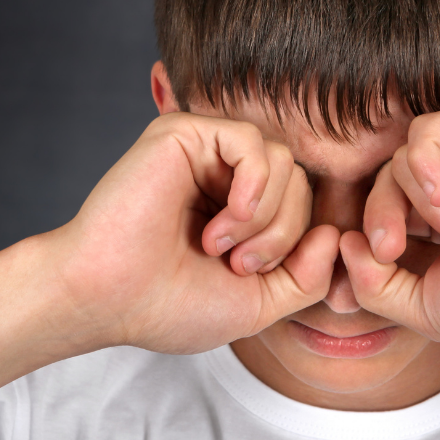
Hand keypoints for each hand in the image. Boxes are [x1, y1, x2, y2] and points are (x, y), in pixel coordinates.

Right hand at [51, 112, 339, 352]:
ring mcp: (206, 151)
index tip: (253, 278)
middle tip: (236, 265)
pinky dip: (253, 188)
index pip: (305, 207)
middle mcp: (225, 175)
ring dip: (265, 217)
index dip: (297, 247)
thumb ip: (306, 277)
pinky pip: (254, 143)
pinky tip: (225, 219)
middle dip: (283, 234)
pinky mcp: (186, 134)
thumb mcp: (258, 304)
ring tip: (218, 246)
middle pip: (300, 183)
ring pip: (284, 163)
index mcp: (241, 209)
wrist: (106, 298)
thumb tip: (333, 234)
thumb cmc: (169, 305)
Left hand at [339, 104, 439, 343]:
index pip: (376, 219)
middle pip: (380, 187)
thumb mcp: (427, 308)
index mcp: (437, 228)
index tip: (374, 268)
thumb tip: (346, 244)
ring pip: (398, 163)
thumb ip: (374, 286)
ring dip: (419, 206)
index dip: (363, 243)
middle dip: (376, 220)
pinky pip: (423, 135)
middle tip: (388, 250)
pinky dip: (425, 172)